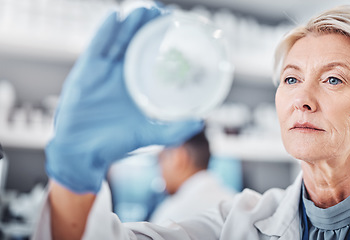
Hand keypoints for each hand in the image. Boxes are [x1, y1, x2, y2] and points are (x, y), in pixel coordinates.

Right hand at [45, 5, 202, 193]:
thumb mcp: (149, 135)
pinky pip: (97, 47)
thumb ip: (174, 131)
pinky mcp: (87, 72)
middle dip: (147, 26)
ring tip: (145, 8)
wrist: (82, 153)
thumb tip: (200, 122)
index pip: (149, 56)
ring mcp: (103, 71)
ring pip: (118, 40)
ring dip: (130, 23)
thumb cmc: (113, 144)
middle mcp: (120, 74)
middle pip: (134, 43)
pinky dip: (105, 32)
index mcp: (135, 85)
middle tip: (162, 11)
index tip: (174, 25)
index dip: (159, 40)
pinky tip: (115, 16)